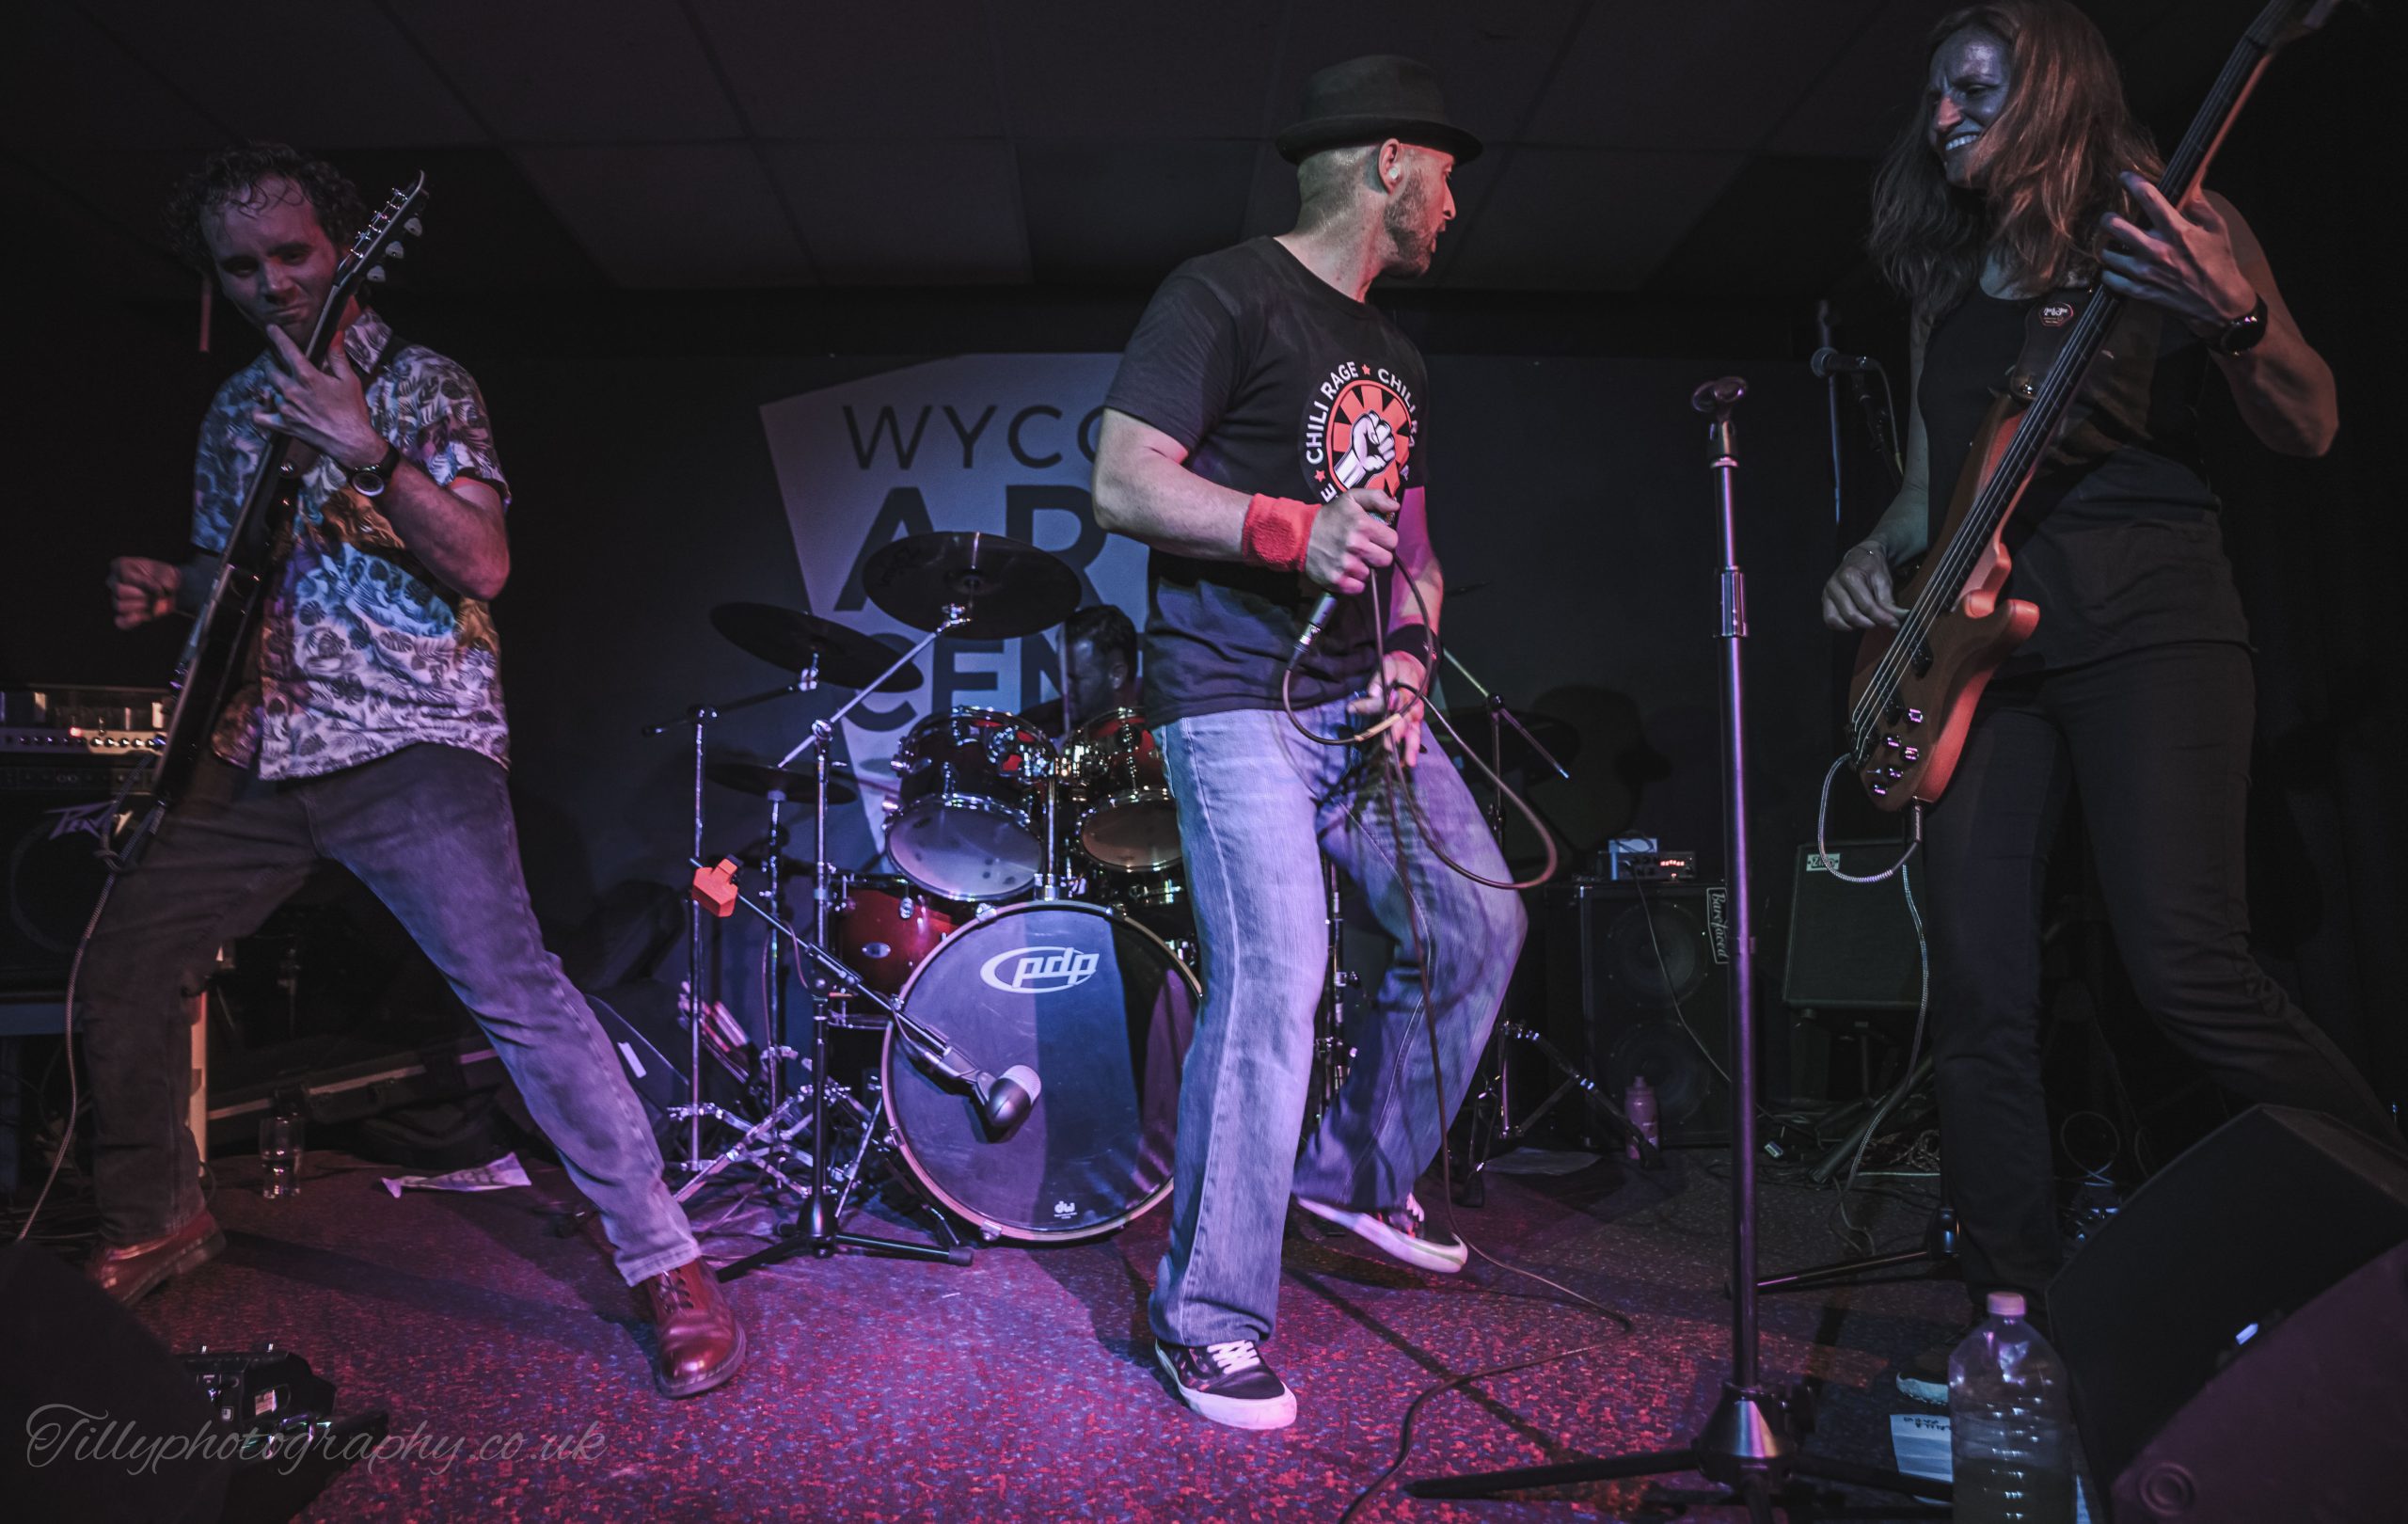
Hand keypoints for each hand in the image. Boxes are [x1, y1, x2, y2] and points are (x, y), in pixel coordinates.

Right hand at [108, 556, 181, 628]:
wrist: (171, 589)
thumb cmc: (165, 577)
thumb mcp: (167, 572)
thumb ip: (162, 578)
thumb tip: (157, 591)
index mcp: (120, 566)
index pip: (126, 576)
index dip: (145, 584)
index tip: (159, 587)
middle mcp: (113, 581)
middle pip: (119, 591)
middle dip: (142, 595)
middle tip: (155, 595)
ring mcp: (116, 598)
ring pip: (119, 606)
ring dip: (140, 606)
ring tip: (153, 603)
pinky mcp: (124, 615)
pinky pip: (120, 622)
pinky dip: (131, 622)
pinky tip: (143, 616)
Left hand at [254, 325, 386, 470]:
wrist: (352, 442)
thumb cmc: (352, 412)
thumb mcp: (349, 380)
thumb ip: (337, 356)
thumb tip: (335, 336)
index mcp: (307, 377)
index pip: (287, 350)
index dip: (277, 337)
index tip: (271, 329)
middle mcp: (292, 391)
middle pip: (271, 370)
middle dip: (274, 364)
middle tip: (281, 365)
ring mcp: (285, 409)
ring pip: (268, 391)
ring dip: (275, 388)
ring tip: (284, 388)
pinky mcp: (283, 425)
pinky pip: (260, 417)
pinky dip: (260, 411)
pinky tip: (267, 405)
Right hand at [1304, 487, 1398, 594]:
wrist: (1300, 535)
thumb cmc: (1329, 516)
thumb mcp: (1351, 498)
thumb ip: (1376, 497)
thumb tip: (1395, 506)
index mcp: (1363, 525)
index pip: (1392, 541)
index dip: (1385, 539)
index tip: (1375, 537)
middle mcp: (1356, 546)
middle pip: (1385, 560)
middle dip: (1377, 554)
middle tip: (1365, 549)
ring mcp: (1346, 565)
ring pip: (1370, 574)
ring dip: (1363, 567)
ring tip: (1351, 558)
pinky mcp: (1337, 580)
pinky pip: (1358, 588)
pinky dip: (1354, 582)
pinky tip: (1345, 570)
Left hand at [1349, 651, 1428, 767]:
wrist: (1414, 668)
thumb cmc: (1398, 669)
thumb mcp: (1388, 667)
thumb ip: (1379, 680)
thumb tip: (1373, 693)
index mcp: (1406, 691)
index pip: (1392, 702)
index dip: (1380, 710)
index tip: (1370, 717)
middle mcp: (1413, 706)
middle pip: (1403, 721)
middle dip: (1396, 734)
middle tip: (1389, 747)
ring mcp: (1416, 716)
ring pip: (1414, 732)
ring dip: (1410, 748)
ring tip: (1406, 763)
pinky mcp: (1415, 722)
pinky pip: (1415, 736)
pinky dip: (1412, 749)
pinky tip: (1406, 763)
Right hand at [1821, 541, 1902, 630]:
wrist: (1860, 557)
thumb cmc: (1872, 567)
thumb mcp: (1884, 580)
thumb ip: (1889, 601)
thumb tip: (1899, 619)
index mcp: (1849, 576)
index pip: (1866, 605)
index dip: (1882, 618)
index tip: (1895, 624)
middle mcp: (1834, 585)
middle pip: (1851, 614)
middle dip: (1870, 623)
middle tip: (1883, 623)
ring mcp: (1827, 593)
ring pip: (1836, 620)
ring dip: (1855, 625)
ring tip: (1869, 621)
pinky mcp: (1825, 600)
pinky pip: (1829, 620)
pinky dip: (1841, 626)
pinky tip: (1855, 623)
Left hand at [2097, 173, 2257, 335]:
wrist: (2218, 304)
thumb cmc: (2219, 262)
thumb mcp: (2216, 228)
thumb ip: (2199, 204)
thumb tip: (2191, 181)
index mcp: (2177, 231)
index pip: (2149, 198)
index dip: (2133, 183)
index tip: (2124, 177)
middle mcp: (2157, 250)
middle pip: (2117, 227)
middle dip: (2108, 219)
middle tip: (2109, 218)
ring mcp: (2145, 273)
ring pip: (2109, 254)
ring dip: (2107, 247)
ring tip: (2112, 245)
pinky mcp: (2139, 292)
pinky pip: (2110, 279)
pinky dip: (2109, 272)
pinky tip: (2114, 267)